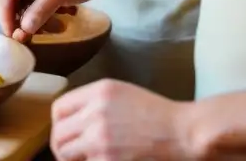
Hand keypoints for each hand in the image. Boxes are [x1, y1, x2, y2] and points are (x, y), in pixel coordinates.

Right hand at [0, 0, 114, 41]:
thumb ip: (42, 9)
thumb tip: (23, 29)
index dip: (5, 16)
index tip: (11, 37)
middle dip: (18, 18)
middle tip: (25, 39)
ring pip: (24, 1)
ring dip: (32, 17)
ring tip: (48, 30)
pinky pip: (35, 0)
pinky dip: (43, 12)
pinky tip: (58, 18)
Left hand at [51, 79, 196, 159]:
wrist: (186, 133)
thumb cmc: (158, 115)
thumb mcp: (121, 94)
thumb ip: (93, 102)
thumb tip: (72, 120)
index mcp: (97, 92)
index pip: (59, 109)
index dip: (59, 124)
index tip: (66, 133)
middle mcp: (95, 114)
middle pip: (58, 134)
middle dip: (62, 146)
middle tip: (71, 154)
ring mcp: (100, 139)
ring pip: (65, 153)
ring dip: (72, 159)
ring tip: (83, 160)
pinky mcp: (108, 160)